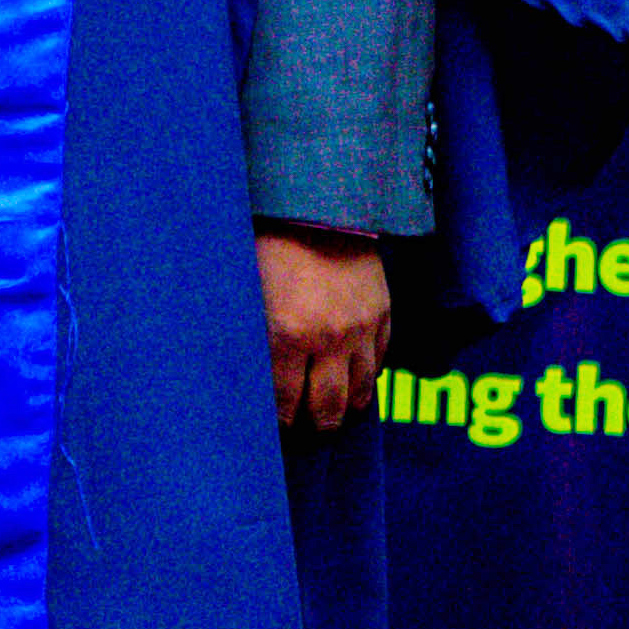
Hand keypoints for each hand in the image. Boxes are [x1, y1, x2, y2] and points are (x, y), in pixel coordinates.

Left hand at [256, 225, 391, 431]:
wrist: (321, 200)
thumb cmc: (270, 241)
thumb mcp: (249, 290)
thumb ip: (254, 334)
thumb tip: (246, 370)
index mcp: (287, 335)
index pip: (284, 402)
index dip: (280, 420)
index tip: (276, 428)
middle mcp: (329, 340)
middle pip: (327, 406)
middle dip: (316, 424)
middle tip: (308, 428)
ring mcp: (362, 328)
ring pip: (361, 389)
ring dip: (347, 406)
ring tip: (335, 412)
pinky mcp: (383, 312)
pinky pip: (382, 359)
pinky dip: (370, 374)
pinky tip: (357, 378)